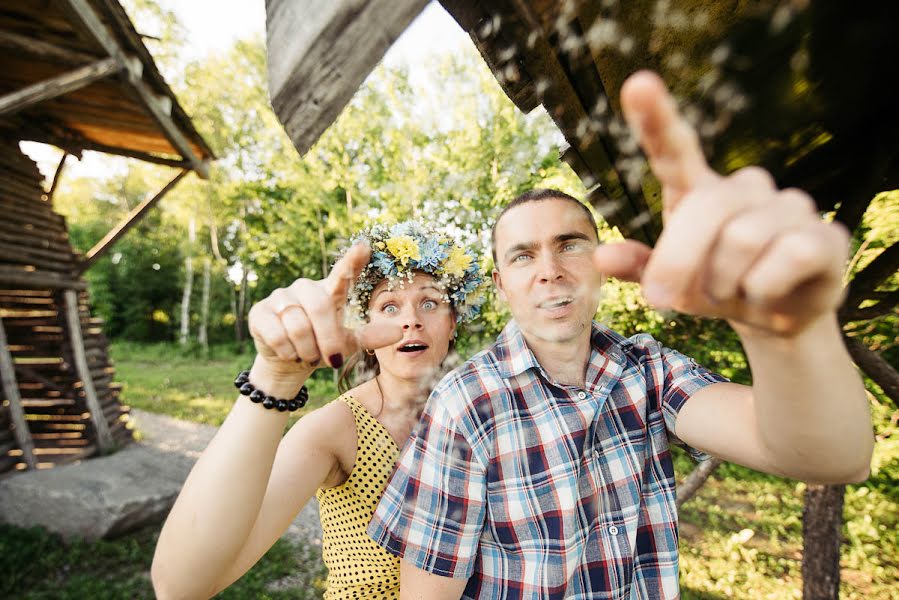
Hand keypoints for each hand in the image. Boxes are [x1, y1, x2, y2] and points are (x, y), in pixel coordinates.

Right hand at [248, 244, 403, 375]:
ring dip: (307, 350)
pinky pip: (278, 334)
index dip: (352, 261)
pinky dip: (288, 352)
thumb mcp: (348, 343)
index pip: (342, 273)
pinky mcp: (260, 312)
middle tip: (331, 360)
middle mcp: (304, 288)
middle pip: (320, 307)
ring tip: (307, 354)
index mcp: (329, 292)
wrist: (288, 362)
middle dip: (328, 340)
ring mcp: (280, 297)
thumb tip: (399, 332)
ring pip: (298, 326)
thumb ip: (370, 336)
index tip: (364, 247)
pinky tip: (288, 352)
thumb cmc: (322, 346)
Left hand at [593, 71, 848, 336]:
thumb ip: (641, 268)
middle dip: (677, 261)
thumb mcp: (671, 284)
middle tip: (663, 301)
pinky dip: (763, 290)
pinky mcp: (824, 235)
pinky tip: (767, 293)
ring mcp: (788, 206)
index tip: (637, 85)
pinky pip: (786, 258)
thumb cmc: (715, 287)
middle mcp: (743, 188)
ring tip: (730, 293)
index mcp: (697, 191)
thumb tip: (602, 257)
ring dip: (723, 284)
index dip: (656, 119)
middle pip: (705, 207)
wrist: (778, 316)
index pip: (675, 149)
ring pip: (742, 239)